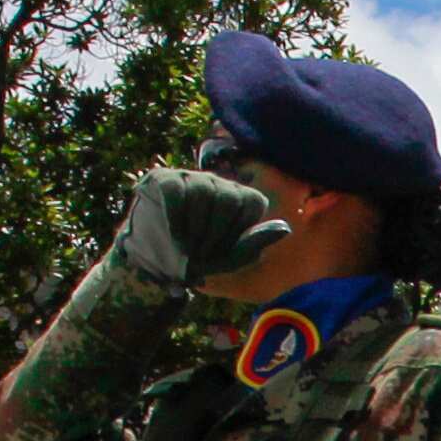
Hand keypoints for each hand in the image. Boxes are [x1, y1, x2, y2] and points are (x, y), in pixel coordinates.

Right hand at [115, 165, 293, 292]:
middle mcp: (217, 182)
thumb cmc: (198, 259)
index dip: (238, 232)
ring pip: (201, 193)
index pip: (251, 203)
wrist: (154, 263)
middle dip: (215, 234)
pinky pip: (176, 192)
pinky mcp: (163, 179)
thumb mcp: (229, 259)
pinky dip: (177, 218)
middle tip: (201, 256)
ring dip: (195, 229)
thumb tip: (286, 228)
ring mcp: (190, 177)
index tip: (223, 253)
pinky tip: (174, 237)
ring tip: (187, 250)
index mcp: (238, 198)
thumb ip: (255, 244)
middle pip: (227, 198)